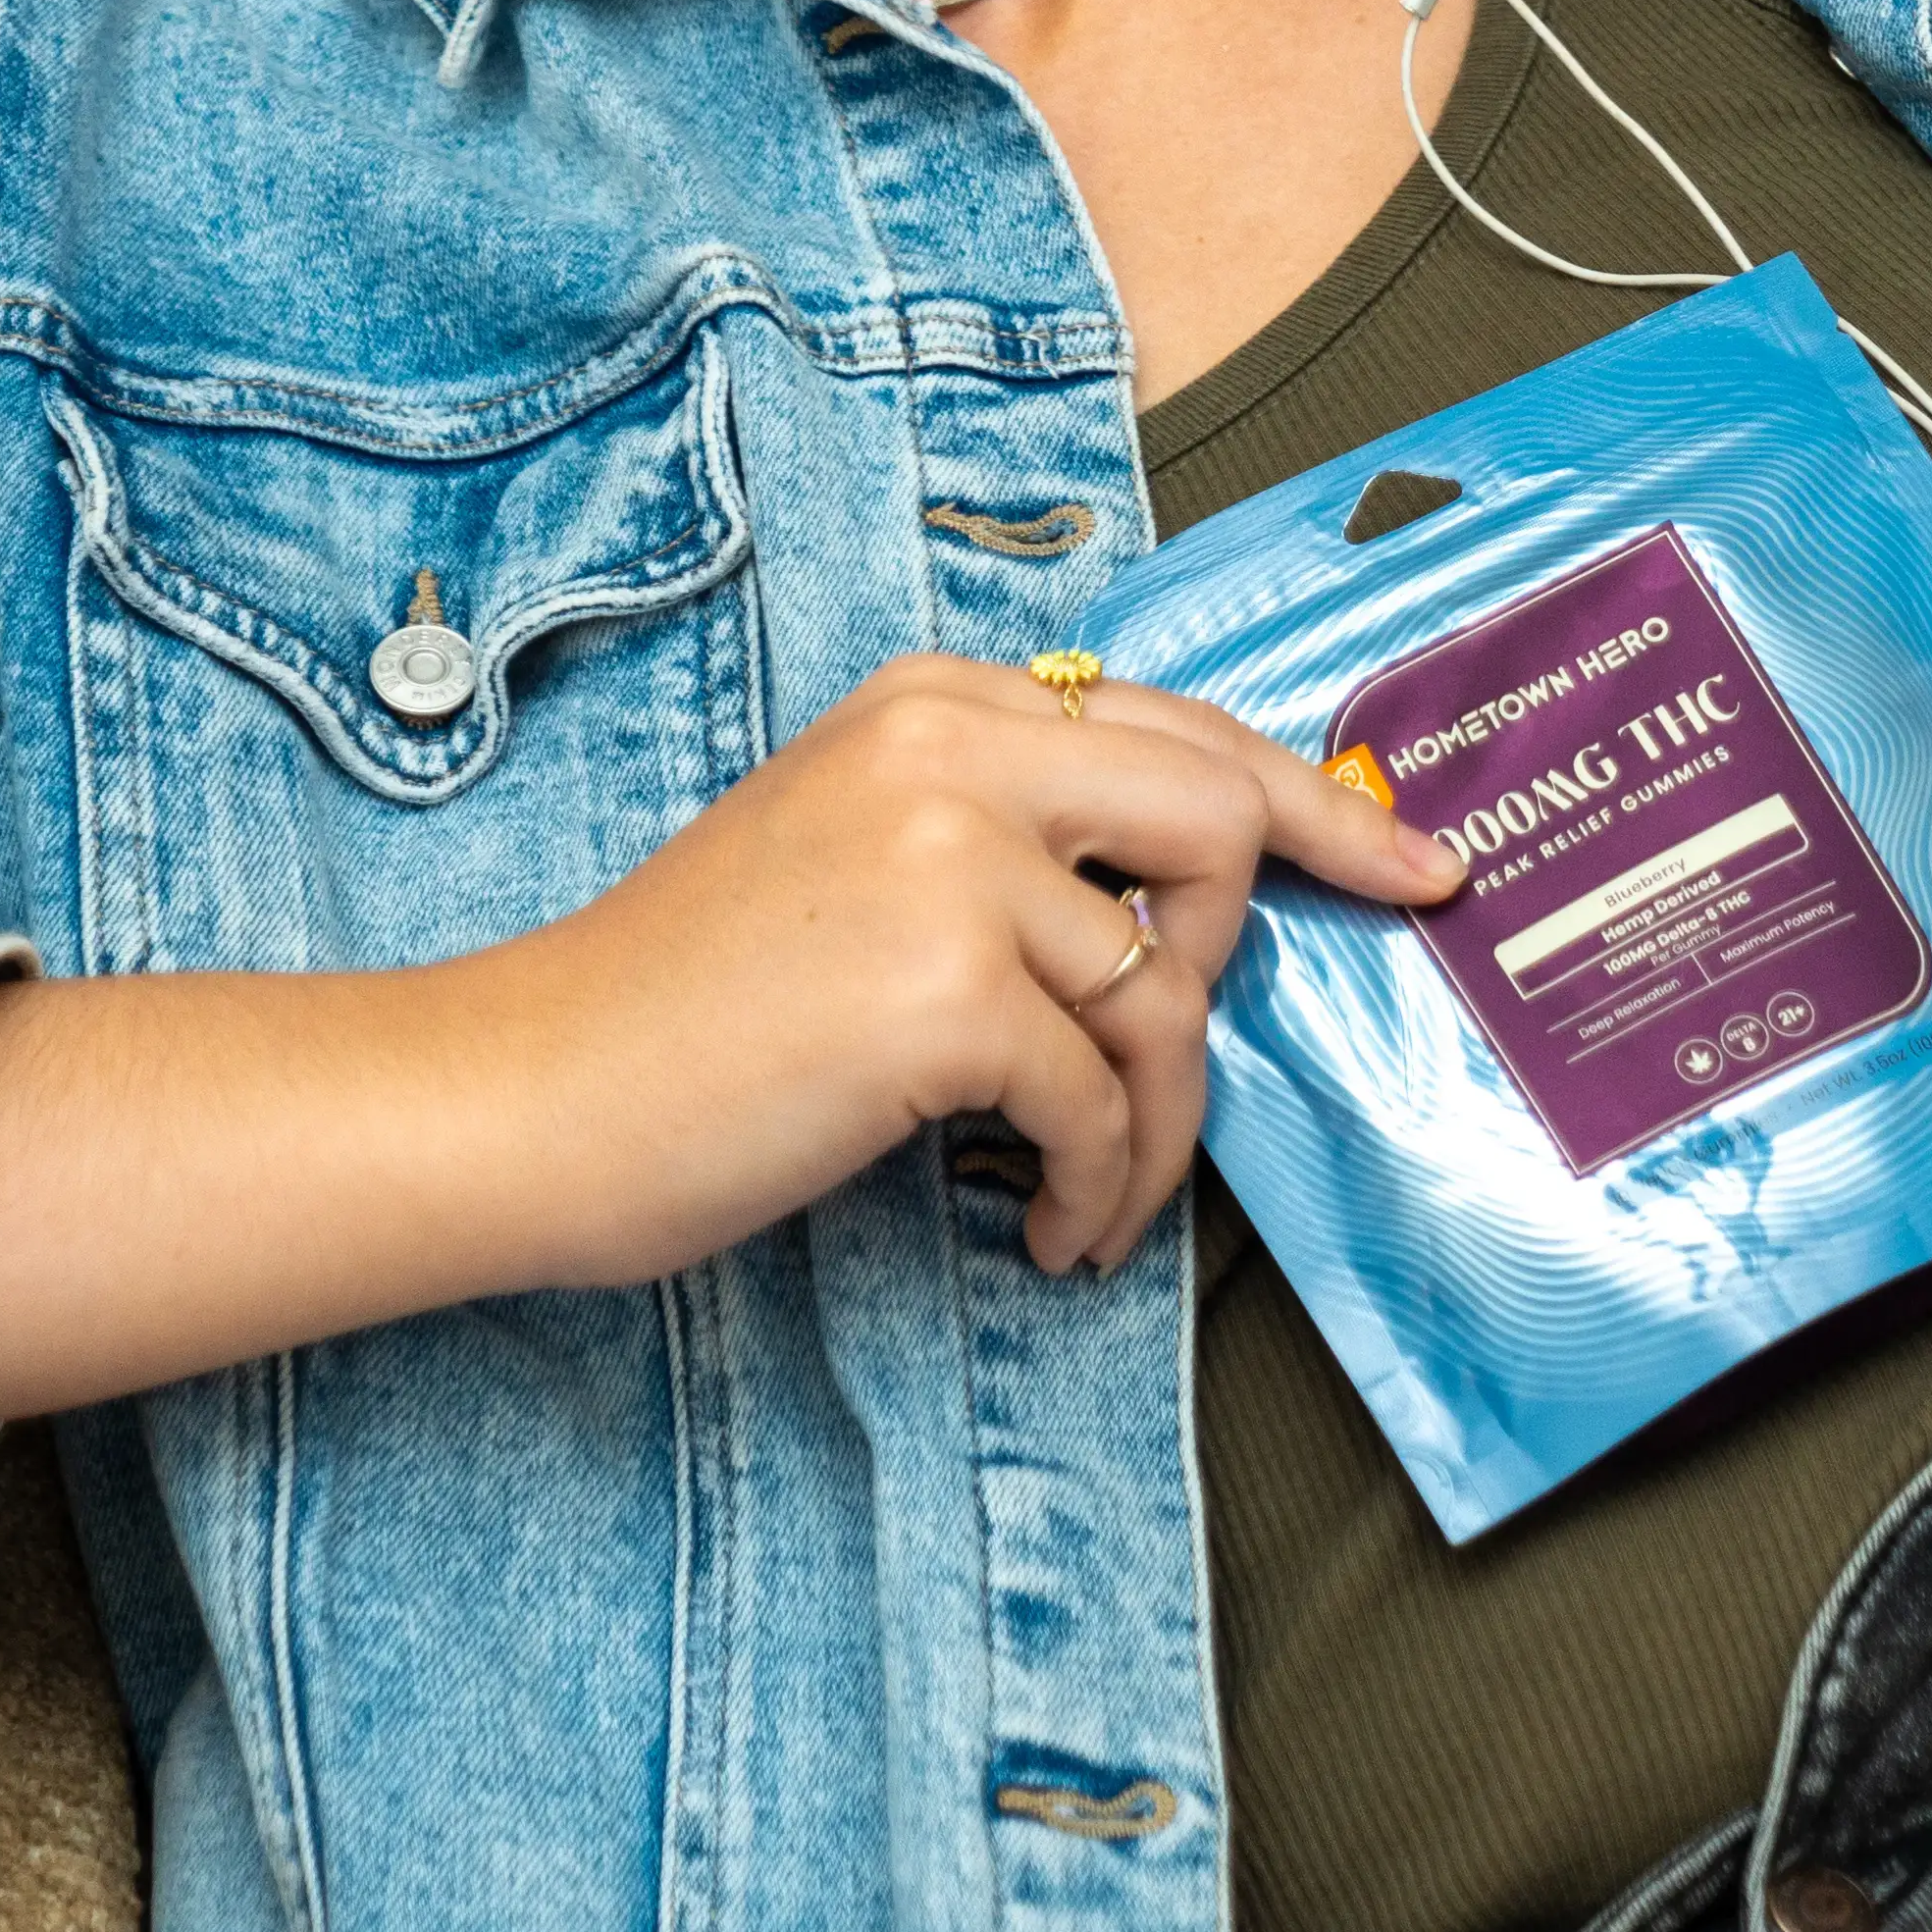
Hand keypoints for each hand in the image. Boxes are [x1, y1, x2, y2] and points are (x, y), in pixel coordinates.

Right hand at [0, 654, 1463, 1425]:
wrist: (517, 1094)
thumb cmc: (686, 1009)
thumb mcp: (857, 858)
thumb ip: (1010, 840)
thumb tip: (1183, 911)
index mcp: (937, 702)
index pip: (1185, 730)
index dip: (1322, 807)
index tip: (1414, 872)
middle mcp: (952, 747)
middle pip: (1223, 819)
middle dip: (1230, 966)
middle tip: (1175, 1080)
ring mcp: (947, 858)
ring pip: (1168, 990)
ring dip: (1153, 1126)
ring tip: (1083, 1194)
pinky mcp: (941, 986)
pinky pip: (1108, 1099)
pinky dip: (1099, 1188)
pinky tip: (1043, 1229)